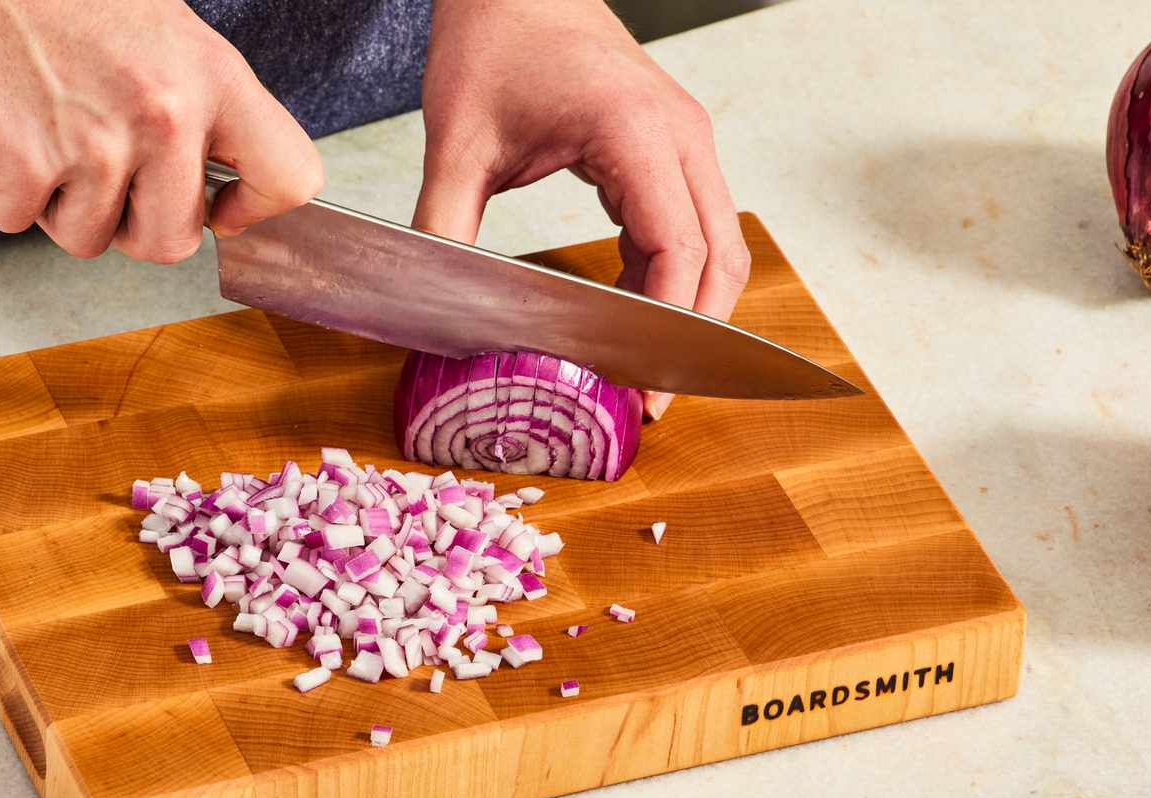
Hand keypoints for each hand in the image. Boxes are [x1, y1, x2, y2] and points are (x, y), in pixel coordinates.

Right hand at [0, 0, 322, 261]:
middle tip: (102, 172)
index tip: (221, 207)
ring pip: (89, 238)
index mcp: (212, 79)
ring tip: (45, 133)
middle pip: (171, 241)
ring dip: (59, 203)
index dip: (252, 208)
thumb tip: (215, 184)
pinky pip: (16, 220)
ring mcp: (94, 145)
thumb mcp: (166, 35)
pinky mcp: (22, 165)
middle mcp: (164, 115)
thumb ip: (200, 108)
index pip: (288, 177)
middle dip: (131, 222)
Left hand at [415, 0, 749, 418]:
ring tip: (645, 373)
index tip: (641, 387)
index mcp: (636, 134)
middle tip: (651, 404)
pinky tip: (628, 312)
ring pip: (719, 246)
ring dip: (692, 310)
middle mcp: (680, 137)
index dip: (668, 328)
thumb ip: (443, 224)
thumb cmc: (493, 40)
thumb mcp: (458, 140)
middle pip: (721, 259)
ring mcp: (685, 141)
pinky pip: (694, 226)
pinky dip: (674, 276)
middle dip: (693, 338)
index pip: (680, 251)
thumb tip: (429, 306)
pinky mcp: (672, 148)